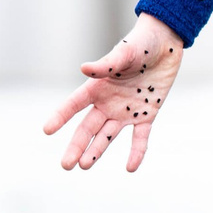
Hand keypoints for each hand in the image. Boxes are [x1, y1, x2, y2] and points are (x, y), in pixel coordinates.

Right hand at [46, 13, 181, 171]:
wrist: (165, 43)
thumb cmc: (140, 43)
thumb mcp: (124, 53)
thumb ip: (105, 65)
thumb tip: (84, 68)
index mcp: (98, 86)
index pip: (75, 104)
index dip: (61, 116)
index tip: (47, 130)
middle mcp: (109, 102)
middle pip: (88, 127)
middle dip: (77, 145)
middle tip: (66, 165)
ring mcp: (127, 111)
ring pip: (108, 135)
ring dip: (97, 151)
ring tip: (84, 166)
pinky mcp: (147, 114)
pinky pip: (140, 137)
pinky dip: (137, 152)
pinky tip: (131, 168)